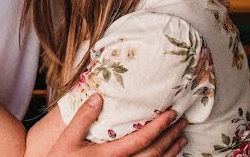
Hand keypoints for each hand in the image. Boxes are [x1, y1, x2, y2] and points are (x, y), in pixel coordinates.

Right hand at [47, 95, 186, 156]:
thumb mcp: (67, 138)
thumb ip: (83, 118)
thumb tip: (99, 97)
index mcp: (109, 155)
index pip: (141, 140)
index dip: (158, 127)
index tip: (170, 114)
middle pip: (154, 153)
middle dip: (170, 137)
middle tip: (182, 122)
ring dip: (171, 151)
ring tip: (181, 138)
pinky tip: (168, 155)